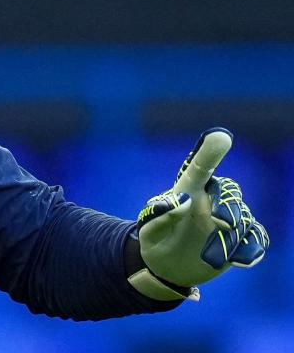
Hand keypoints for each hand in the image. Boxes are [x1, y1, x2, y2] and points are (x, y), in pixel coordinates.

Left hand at [128, 128, 268, 301]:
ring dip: (231, 238)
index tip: (221, 137)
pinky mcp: (240, 240)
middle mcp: (210, 201)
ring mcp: (227, 221)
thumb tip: (184, 201)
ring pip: (243, 219)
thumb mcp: (149, 231)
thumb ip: (162, 215)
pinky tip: (239, 260)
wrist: (167, 269)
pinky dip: (251, 248)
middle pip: (230, 191)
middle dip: (228, 205)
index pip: (200, 168)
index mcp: (187, 192)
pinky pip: (256, 238)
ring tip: (211, 255)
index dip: (209, 152)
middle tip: (220, 222)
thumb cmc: (155, 242)